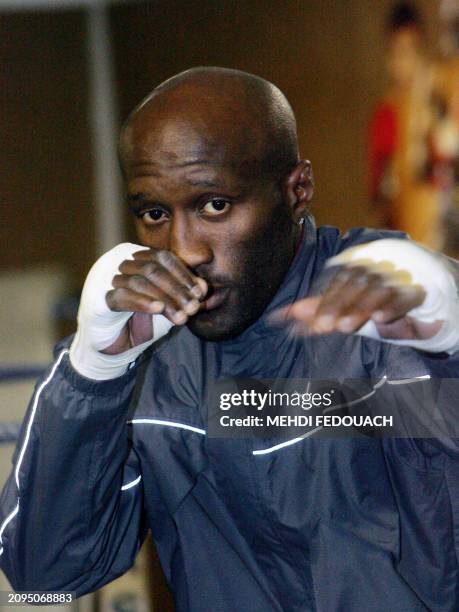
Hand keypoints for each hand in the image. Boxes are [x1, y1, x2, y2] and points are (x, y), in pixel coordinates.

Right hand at [104, 247, 207, 352]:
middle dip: (176, 288)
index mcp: (137, 258)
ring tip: (181, 316)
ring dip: (164, 299)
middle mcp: (120, 264)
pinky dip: (143, 302)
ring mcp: (106, 280)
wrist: (116, 349)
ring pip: (139, 281)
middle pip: (152, 268)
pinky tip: (158, 309)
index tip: (200, 293)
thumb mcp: (169, 306)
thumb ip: (184, 295)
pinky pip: (122, 297)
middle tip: (193, 308)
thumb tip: (203, 287)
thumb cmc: (143, 322)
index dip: (183, 273)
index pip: (163, 257)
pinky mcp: (99, 300)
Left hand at [271, 240, 444, 340]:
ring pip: (377, 289)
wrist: (412, 297)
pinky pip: (405, 296)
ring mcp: (395, 279)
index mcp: (352, 270)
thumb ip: (314, 310)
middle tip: (325, 327)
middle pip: (354, 284)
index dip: (325, 302)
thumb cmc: (367, 302)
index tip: (316, 323)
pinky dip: (393, 306)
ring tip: (345, 326)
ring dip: (360, 308)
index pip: (337, 281)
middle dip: (338, 306)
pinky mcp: (415, 292)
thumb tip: (276, 317)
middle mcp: (372, 270)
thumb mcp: (340, 307)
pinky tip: (380, 318)